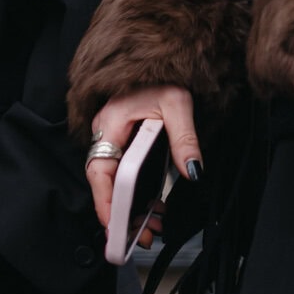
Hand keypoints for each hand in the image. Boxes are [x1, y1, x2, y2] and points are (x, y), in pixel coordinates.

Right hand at [84, 86, 201, 235]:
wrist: (163, 56)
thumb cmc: (164, 75)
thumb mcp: (178, 104)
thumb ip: (184, 139)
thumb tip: (192, 170)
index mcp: (112, 122)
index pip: (101, 170)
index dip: (107, 201)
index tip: (116, 226)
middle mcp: (106, 133)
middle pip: (105, 183)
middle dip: (121, 214)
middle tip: (142, 237)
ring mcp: (113, 138)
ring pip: (115, 183)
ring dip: (131, 208)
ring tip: (152, 229)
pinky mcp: (123, 143)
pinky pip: (123, 175)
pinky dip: (136, 195)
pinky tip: (154, 208)